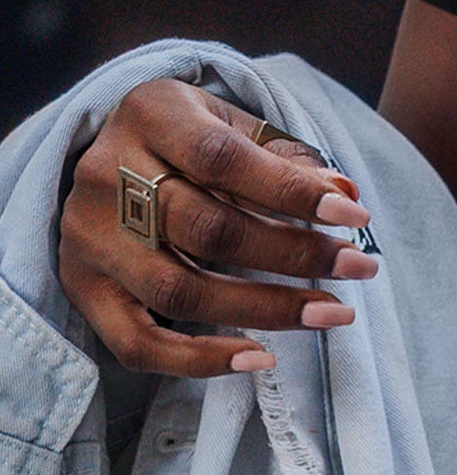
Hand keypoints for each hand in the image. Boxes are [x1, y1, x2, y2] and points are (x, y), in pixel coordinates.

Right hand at [57, 76, 378, 377]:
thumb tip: (348, 198)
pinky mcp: (82, 290)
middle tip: (358, 268)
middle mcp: (107, 175)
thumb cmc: (193, 136)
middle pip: (207, 230)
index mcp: (151, 114)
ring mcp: (87, 239)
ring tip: (332, 313)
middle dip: (293, 254)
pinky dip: (199, 360)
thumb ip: (290, 160)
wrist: (112, 151)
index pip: (224, 159)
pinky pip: (136, 344)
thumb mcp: (238, 126)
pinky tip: (260, 356)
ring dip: (266, 309)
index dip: (291, 191)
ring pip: (179, 291)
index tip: (355, 217)